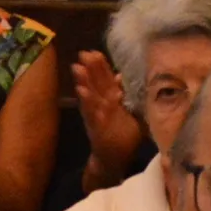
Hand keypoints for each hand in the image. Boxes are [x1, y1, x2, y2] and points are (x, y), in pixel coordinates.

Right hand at [71, 53, 144, 183]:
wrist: (115, 159)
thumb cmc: (125, 135)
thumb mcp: (132, 113)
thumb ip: (130, 95)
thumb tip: (123, 75)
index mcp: (112, 100)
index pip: (106, 79)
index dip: (101, 66)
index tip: (95, 52)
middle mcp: (102, 104)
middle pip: (96, 83)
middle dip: (90, 68)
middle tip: (83, 53)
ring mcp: (97, 114)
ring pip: (90, 95)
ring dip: (83, 81)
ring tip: (77, 67)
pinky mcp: (95, 126)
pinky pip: (90, 112)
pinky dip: (86, 101)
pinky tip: (81, 90)